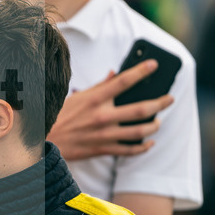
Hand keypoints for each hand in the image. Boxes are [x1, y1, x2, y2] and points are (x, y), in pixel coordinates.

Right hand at [48, 60, 173, 160]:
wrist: (45, 141)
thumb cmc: (60, 116)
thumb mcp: (77, 96)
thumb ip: (99, 86)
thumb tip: (115, 73)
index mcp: (94, 98)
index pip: (123, 81)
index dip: (141, 71)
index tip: (154, 65)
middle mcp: (102, 116)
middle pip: (140, 109)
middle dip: (160, 103)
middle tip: (169, 99)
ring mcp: (104, 134)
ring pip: (139, 131)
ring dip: (154, 126)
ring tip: (158, 121)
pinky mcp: (103, 149)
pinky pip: (129, 150)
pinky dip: (143, 147)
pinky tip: (150, 142)